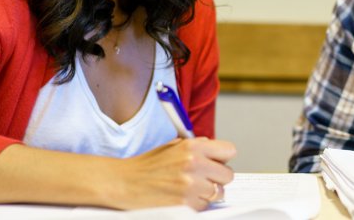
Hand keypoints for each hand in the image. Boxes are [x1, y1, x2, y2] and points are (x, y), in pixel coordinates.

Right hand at [114, 137, 236, 209]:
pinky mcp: (185, 203)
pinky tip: (183, 199)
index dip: (223, 159)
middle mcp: (194, 163)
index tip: (216, 164)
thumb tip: (216, 151)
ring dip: (208, 194)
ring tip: (192, 190)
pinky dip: (196, 205)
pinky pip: (204, 206)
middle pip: (228, 175)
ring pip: (218, 193)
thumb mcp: (173, 146)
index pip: (229, 151)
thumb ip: (197, 147)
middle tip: (204, 180)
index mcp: (193, 146)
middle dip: (217, 179)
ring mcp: (190, 184)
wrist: (124, 182)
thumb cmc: (146, 165)